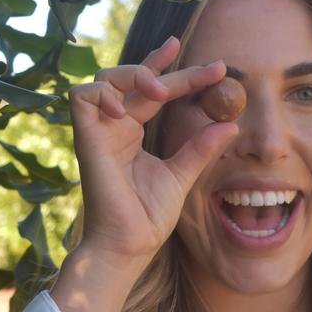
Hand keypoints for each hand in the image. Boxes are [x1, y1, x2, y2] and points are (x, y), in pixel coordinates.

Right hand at [68, 36, 237, 273]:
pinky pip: (81, 98)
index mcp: (133, 133)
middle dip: (167, 67)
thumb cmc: (148, 217)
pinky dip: (102, 94)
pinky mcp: (86, 140)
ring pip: (103, 78)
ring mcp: (99, 132)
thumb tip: (230, 125)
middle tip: (209, 70)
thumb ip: (201, 148)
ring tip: (160, 92)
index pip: (153, 91)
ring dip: (133, 74)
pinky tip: (125, 108)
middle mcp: (115, 127)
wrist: (130, 245)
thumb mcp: (182, 175)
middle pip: (134, 78)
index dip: (181, 74)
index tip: (216, 69)